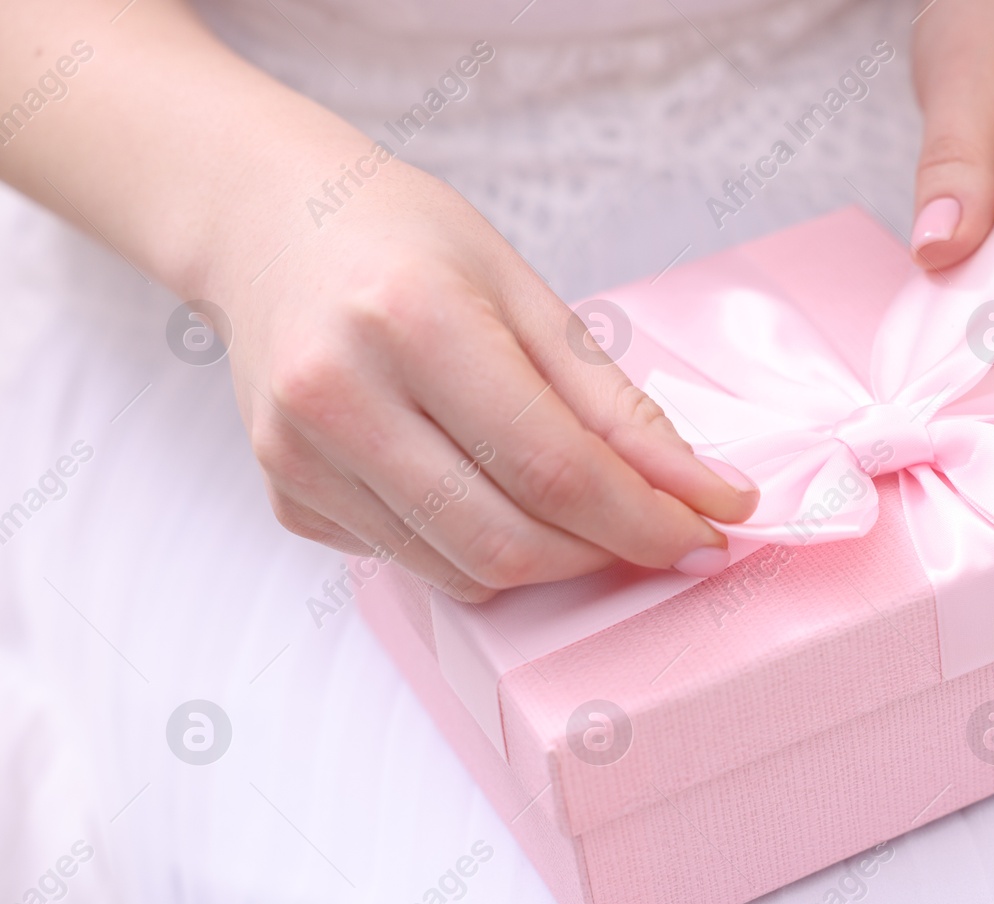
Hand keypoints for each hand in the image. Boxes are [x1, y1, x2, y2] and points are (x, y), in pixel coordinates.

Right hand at [224, 160, 757, 599]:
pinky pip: (417, 562)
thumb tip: (704, 496)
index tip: (708, 532)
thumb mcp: (529, 295)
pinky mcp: (288, 499)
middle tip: (650, 527)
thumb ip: (615, 407)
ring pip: (465, 571)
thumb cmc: (409, 246)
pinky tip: (482, 485)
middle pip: (508, 540)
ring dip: (548, 560)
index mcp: (411, 319)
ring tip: (573, 503)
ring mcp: (299, 456)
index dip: (645, 520)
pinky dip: (478, 548)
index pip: (554, 468)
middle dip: (603, 554)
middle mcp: (338, 394)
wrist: (272, 229)